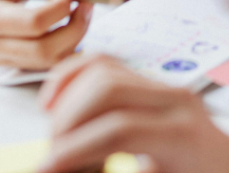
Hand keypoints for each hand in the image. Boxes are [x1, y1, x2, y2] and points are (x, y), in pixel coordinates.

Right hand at [0, 0, 93, 69]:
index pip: (34, 22)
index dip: (61, 6)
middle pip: (43, 49)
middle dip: (75, 27)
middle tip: (87, 5)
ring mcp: (0, 59)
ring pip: (48, 60)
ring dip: (74, 37)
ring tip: (80, 14)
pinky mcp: (11, 65)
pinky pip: (45, 63)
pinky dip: (65, 46)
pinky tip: (68, 26)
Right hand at [38, 53, 228, 172]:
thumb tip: (73, 168)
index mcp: (184, 135)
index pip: (118, 129)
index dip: (73, 152)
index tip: (43, 170)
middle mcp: (176, 101)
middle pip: (106, 89)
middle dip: (67, 124)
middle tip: (50, 161)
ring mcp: (165, 87)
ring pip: (102, 70)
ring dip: (67, 103)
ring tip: (59, 145)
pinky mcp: (152, 85)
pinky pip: (106, 66)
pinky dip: (73, 79)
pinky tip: (54, 106)